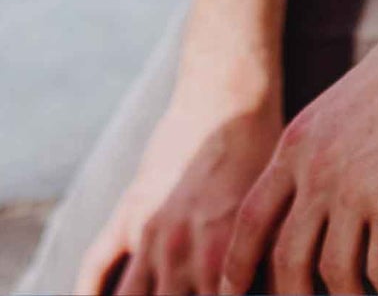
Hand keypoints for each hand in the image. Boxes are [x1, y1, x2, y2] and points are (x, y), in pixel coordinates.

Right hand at [77, 63, 282, 295]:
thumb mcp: (274, 228)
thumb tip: (288, 293)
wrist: (229, 101)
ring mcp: (149, 238)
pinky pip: (97, 265)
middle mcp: (182, 261)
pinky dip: (89, 295)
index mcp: (224, 270)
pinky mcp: (129, 214)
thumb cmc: (267, 163)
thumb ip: (263, 274)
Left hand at [218, 0, 377, 294]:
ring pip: (333, 273)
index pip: (252, 216)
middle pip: (286, 257)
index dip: (237, 260)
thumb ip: (316, 152)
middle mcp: (315, 170)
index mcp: (295, 146)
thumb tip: (309, 195)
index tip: (227, 292)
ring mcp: (353, 187)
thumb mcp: (336, 111)